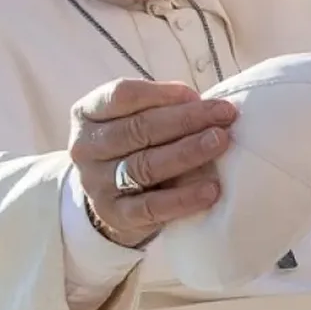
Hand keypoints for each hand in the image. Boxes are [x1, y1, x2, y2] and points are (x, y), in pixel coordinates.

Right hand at [68, 79, 237, 247]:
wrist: (115, 198)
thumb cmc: (136, 145)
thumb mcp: (139, 119)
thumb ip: (164, 108)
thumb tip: (202, 105)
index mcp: (88, 113)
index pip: (122, 96)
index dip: (161, 93)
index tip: (196, 94)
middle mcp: (86, 148)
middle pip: (138, 129)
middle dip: (186, 120)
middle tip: (224, 115)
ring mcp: (97, 184)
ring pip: (144, 166)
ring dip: (187, 152)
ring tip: (220, 142)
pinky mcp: (115, 216)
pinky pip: (152, 207)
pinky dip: (183, 198)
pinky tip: (211, 189)